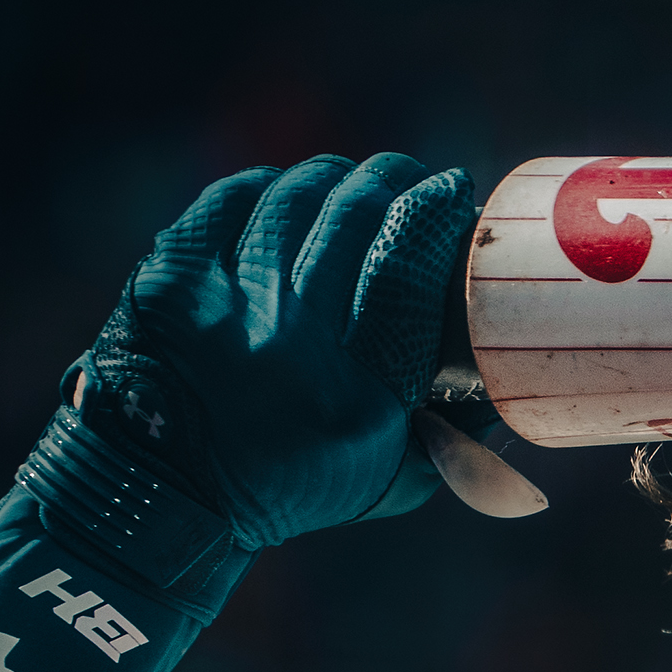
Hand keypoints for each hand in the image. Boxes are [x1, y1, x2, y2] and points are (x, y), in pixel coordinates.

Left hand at [73, 153, 475, 548]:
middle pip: (355, 216)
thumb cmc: (292, 486)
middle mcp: (290, 343)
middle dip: (395, 179)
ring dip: (337, 177)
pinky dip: (269, 187)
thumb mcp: (390, 481)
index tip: (457, 191)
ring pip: (295, 196)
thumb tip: (510, 385)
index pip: (408, 272)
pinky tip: (290, 192)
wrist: (161, 495)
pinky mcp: (171, 278)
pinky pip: (233, 198)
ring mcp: (222, 304)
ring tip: (356, 181)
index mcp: (356, 397)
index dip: (438, 216)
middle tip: (414, 176)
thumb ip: (456, 437)